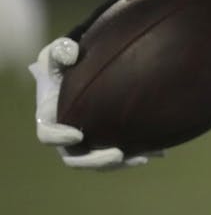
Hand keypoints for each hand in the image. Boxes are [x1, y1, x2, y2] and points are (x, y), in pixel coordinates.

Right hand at [30, 37, 151, 169]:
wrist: (85, 69)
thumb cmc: (68, 60)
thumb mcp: (60, 52)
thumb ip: (61, 50)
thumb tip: (72, 53)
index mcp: (50, 117)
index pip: (47, 135)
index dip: (58, 138)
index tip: (77, 135)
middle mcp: (66, 135)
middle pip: (76, 159)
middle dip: (95, 161)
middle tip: (118, 154)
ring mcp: (88, 141)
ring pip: (100, 162)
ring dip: (120, 163)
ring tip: (143, 158)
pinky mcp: (108, 140)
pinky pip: (122, 154)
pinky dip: (139, 153)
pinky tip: (159, 152)